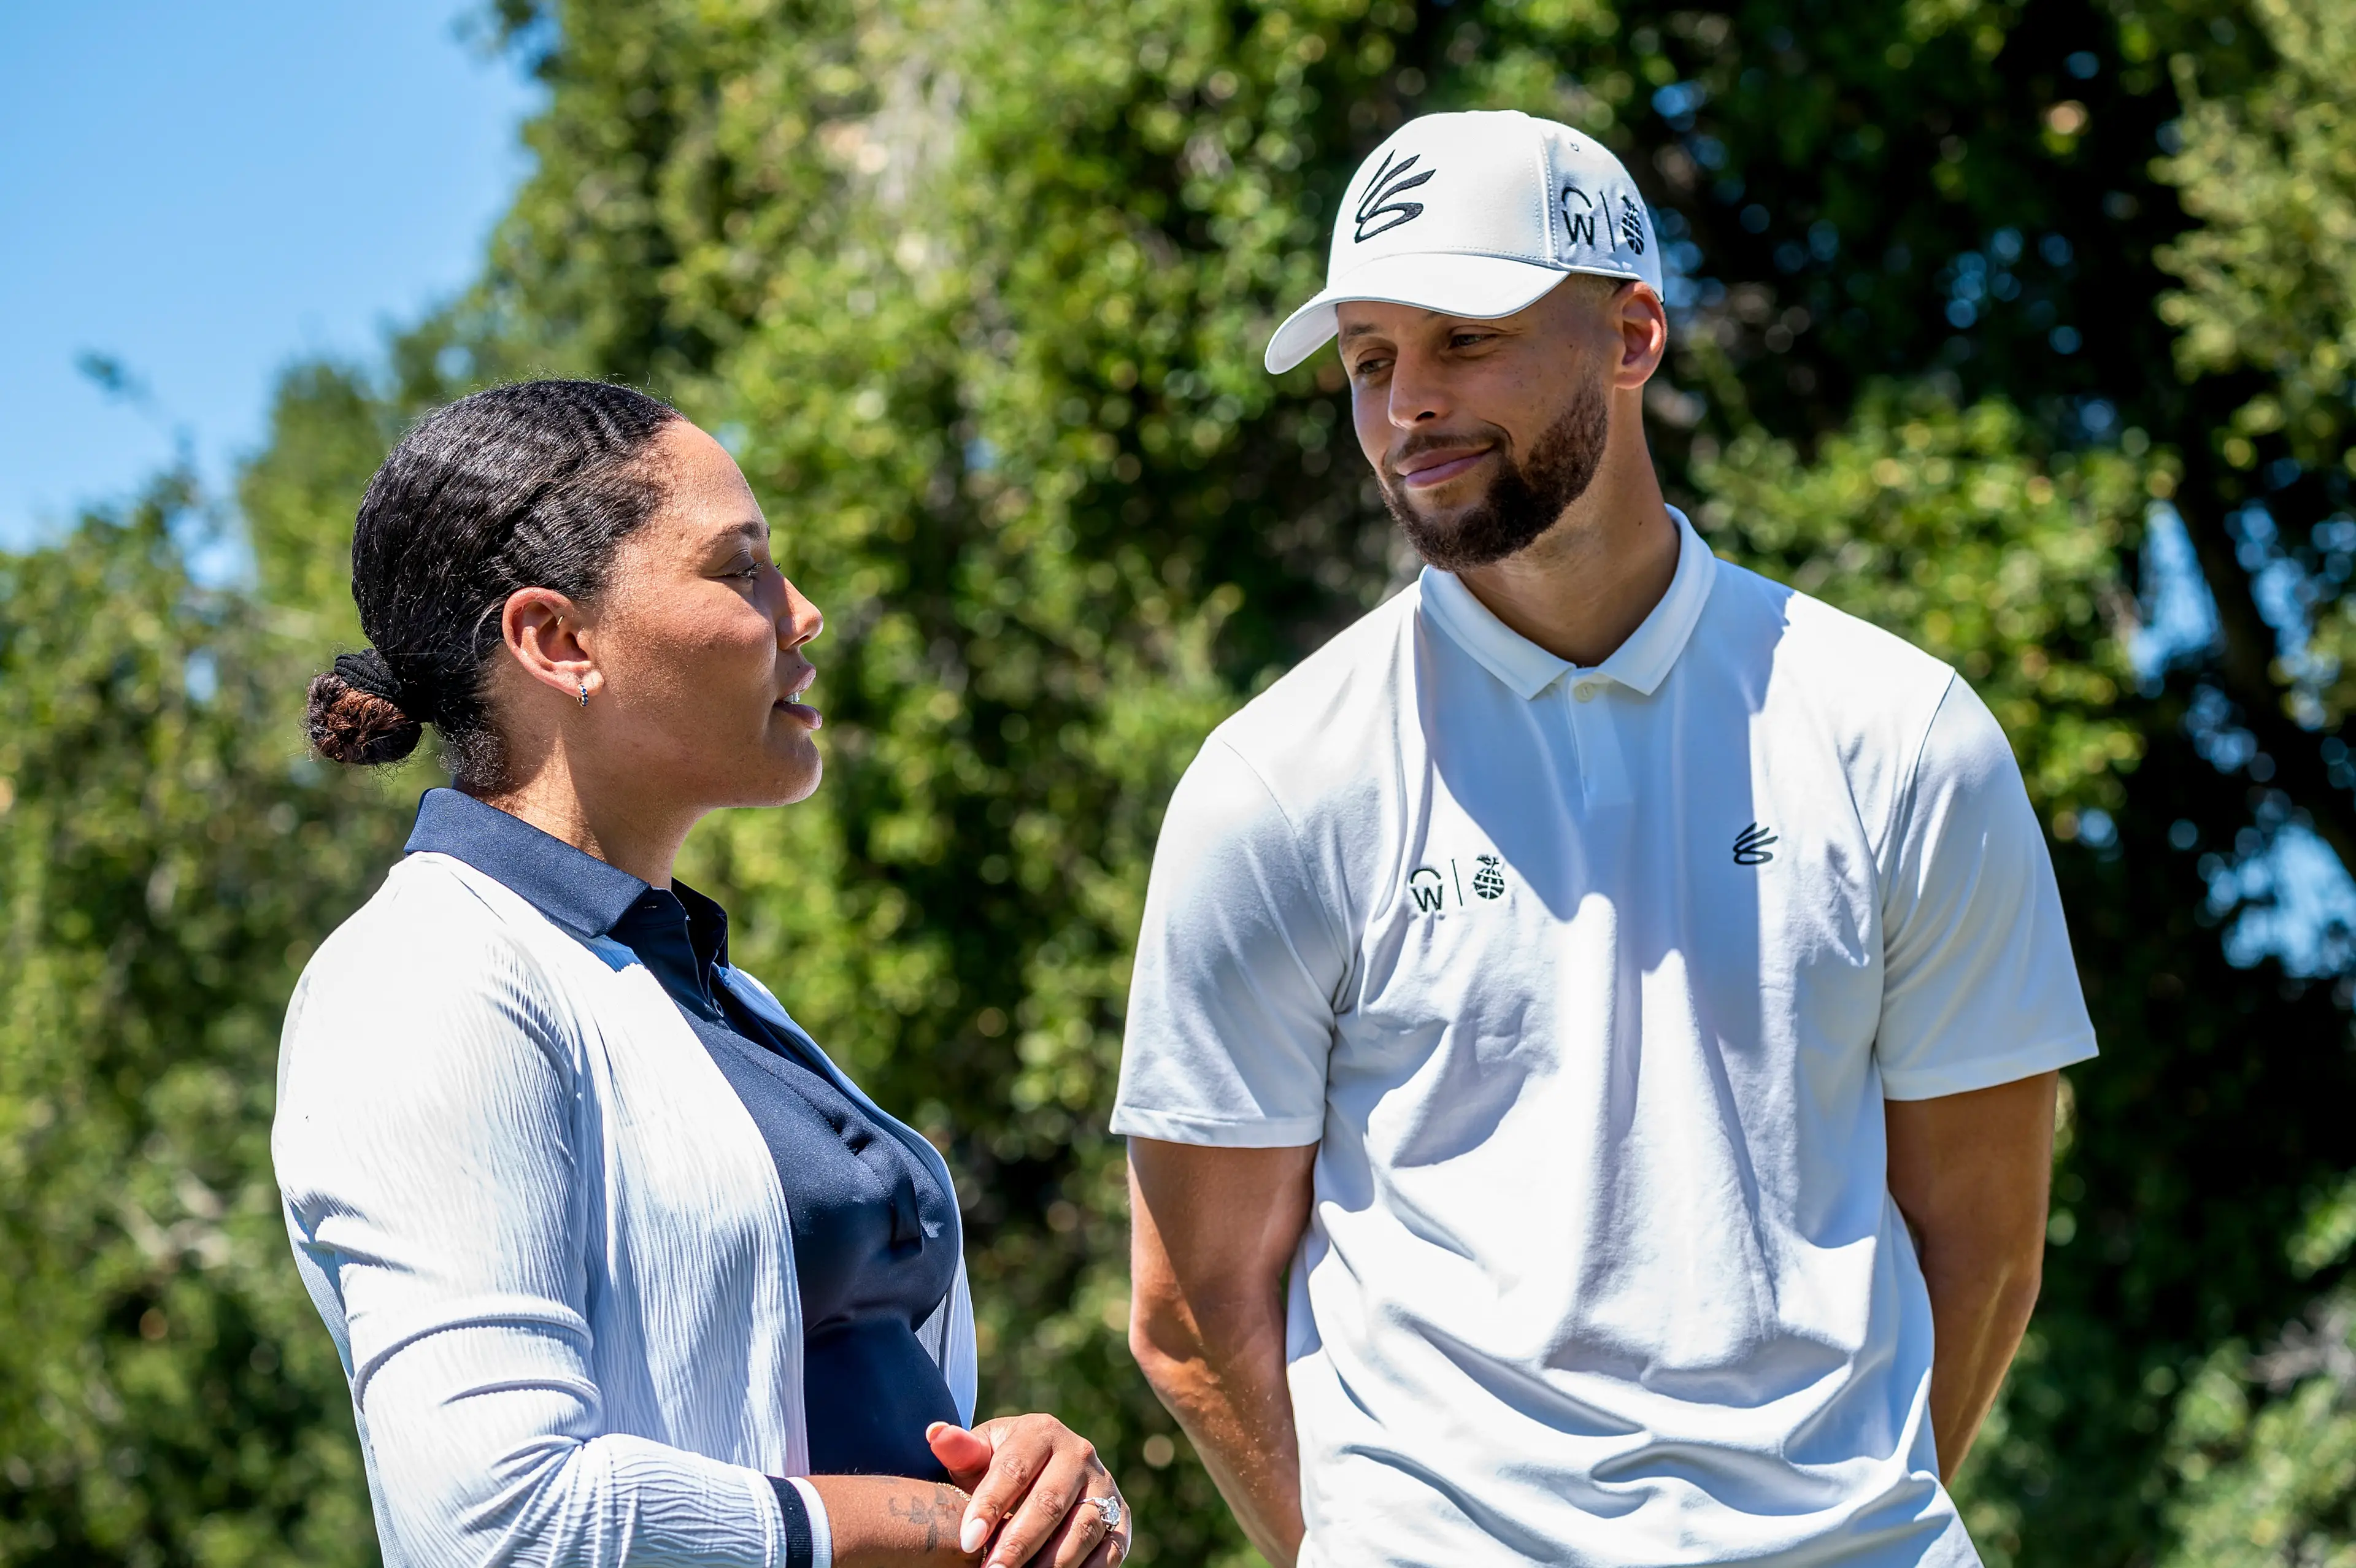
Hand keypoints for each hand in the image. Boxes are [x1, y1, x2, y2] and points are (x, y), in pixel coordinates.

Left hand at [927, 1416, 1129, 1567]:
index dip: (990, 1506)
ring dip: (1051, 1563)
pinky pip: (1110, 1549)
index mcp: (1041, 1431)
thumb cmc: (1001, 1466)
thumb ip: (960, 1449)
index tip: (968, 1541)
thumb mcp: (980, 1455)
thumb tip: (935, 1433)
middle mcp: (1079, 1454)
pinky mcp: (1120, 1517)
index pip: (1014, 1470)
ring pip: (1082, 1528)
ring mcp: (1104, 1486)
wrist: (1044, 1472)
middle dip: (1018, 1543)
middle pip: (1049, 1503)